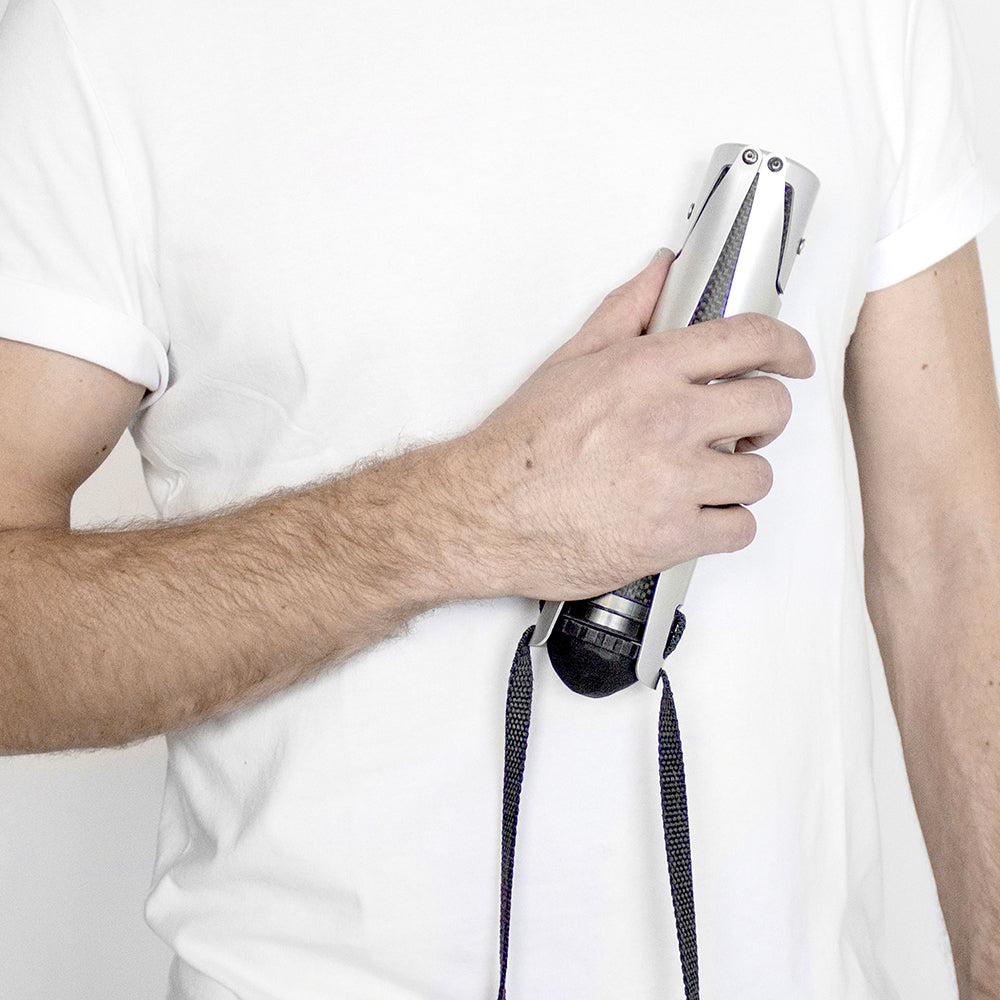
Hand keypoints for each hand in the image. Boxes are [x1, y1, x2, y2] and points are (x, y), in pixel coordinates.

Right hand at [447, 251, 814, 600]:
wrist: (484, 512)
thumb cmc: (519, 446)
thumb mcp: (569, 361)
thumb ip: (626, 313)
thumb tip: (661, 273)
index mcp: (645, 370)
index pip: (749, 341)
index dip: (788, 347)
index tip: (795, 360)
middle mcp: (666, 421)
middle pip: (769, 407)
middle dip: (765, 418)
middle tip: (745, 429)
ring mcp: (672, 482)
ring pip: (757, 476)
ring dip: (738, 478)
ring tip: (705, 480)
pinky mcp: (670, 537)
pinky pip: (739, 528)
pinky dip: (725, 525)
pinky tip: (698, 517)